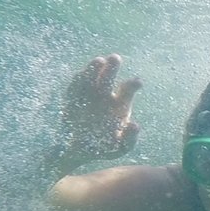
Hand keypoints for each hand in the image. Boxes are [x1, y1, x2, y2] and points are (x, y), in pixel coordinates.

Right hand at [53, 54, 142, 170]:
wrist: (77, 152)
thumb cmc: (102, 147)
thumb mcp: (119, 148)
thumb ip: (129, 139)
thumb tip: (135, 125)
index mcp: (119, 104)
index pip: (128, 89)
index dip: (133, 84)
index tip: (137, 82)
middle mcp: (104, 95)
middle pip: (108, 78)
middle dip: (112, 67)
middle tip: (115, 58)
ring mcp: (87, 95)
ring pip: (90, 78)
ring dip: (93, 69)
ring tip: (99, 61)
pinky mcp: (72, 99)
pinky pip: (74, 88)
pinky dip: (77, 81)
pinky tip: (81, 75)